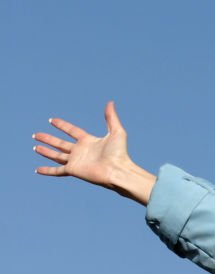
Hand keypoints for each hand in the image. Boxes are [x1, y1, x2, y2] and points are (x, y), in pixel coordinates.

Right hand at [33, 101, 154, 204]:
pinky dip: (47, 170)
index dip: (62, 126)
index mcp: (89, 141)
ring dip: (46, 151)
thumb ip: (111, 118)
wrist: (117, 170)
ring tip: (35, 147)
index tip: (51, 120)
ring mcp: (76, 161)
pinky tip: (38, 170)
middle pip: (60, 143)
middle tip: (36, 134)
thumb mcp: (116, 132)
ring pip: (56, 155)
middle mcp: (81, 151)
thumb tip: (110, 102)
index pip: (72, 131)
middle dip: (48, 139)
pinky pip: (57, 170)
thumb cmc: (119, 153)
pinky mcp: (73, 170)